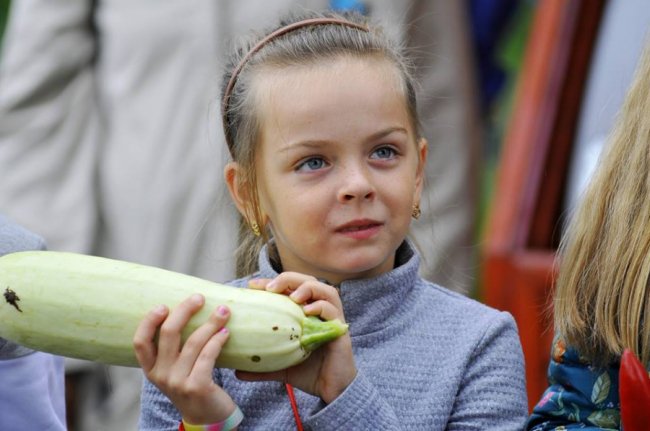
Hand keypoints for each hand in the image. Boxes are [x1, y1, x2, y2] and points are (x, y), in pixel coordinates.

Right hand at [133, 294, 236, 423]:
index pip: (140, 341)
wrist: (206, 417)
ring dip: (210, 323)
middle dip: (185, 310)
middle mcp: (160, 375)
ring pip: (193, 342)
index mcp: (151, 369)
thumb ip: (174, 348)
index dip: (149, 321)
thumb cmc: (192, 385)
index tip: (163, 305)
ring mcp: (178, 382)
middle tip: (199, 297)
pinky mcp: (197, 387)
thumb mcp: (175, 369)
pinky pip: (208, 355)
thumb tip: (186, 309)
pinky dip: (218, 339)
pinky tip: (226, 332)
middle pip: (169, 333)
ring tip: (223, 311)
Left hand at [238, 273, 355, 402]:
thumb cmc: (308, 373)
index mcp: (305, 313)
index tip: (253, 286)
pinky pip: (333, 311)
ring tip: (293, 296)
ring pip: (326, 290)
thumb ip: (261, 366)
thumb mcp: (280, 366)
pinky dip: (321, 307)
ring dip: (308, 288)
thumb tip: (236, 372)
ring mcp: (331, 320)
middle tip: (271, 287)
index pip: (291, 288)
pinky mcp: (340, 330)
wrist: (329, 390)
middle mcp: (320, 312)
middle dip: (289, 279)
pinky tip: (308, 311)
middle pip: (308, 281)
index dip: (273, 283)